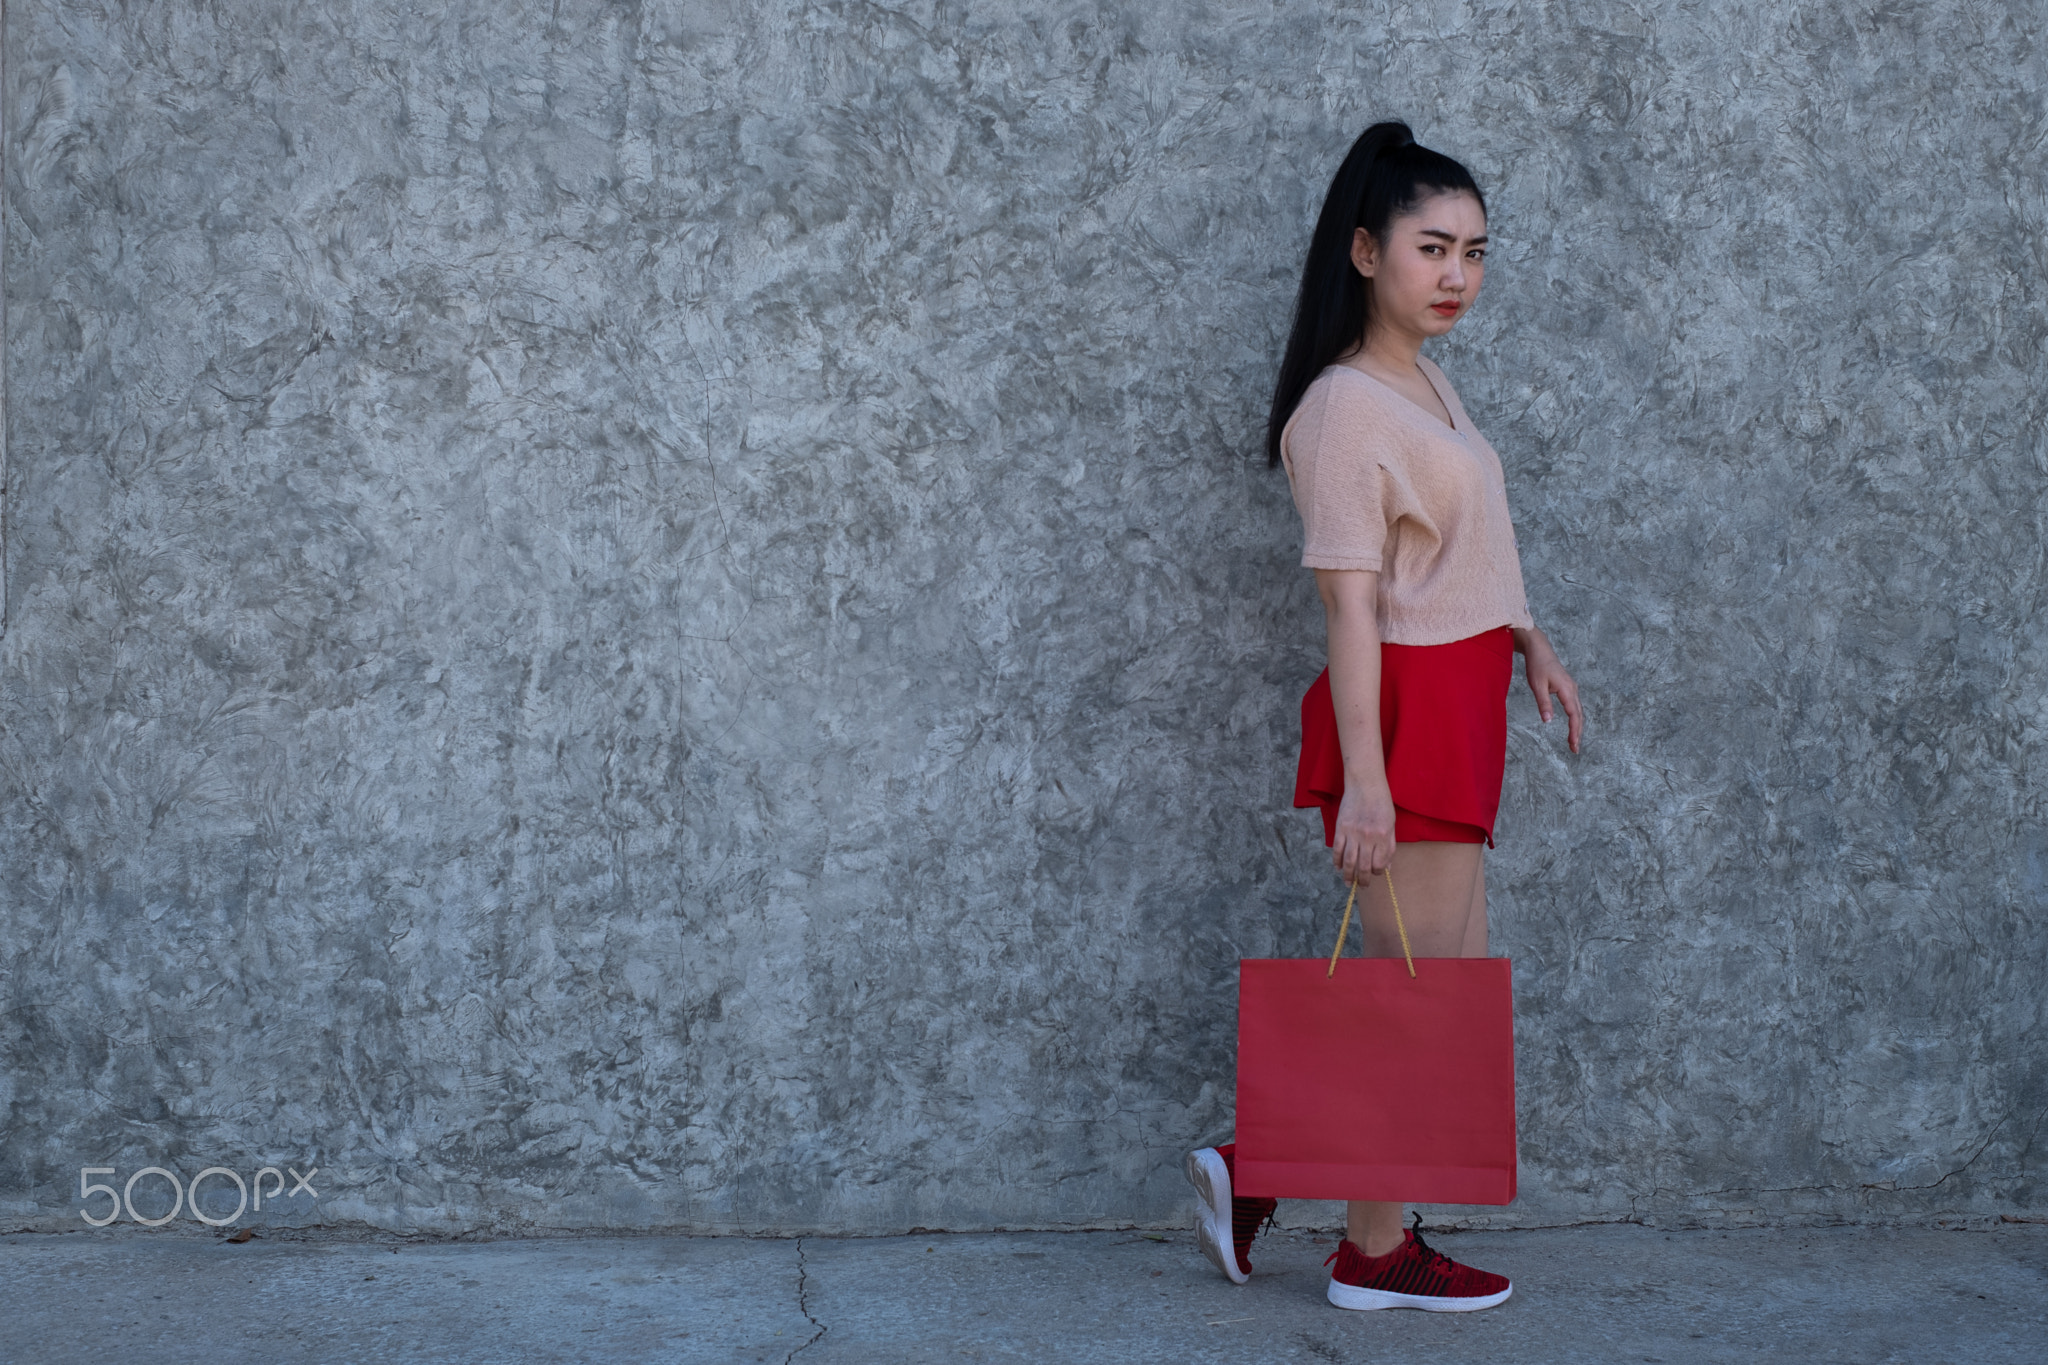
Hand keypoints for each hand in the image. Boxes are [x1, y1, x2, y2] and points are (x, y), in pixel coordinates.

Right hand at [1331, 779, 1396, 884]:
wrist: (1365, 784)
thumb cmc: (1381, 803)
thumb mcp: (1391, 824)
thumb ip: (1389, 846)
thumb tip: (1386, 867)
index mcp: (1383, 836)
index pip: (1379, 863)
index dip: (1378, 872)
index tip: (1375, 873)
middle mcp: (1368, 837)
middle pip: (1364, 866)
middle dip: (1363, 879)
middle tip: (1361, 886)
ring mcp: (1353, 833)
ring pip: (1349, 861)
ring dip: (1348, 875)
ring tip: (1348, 883)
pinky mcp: (1341, 828)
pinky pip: (1337, 849)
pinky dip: (1336, 860)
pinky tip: (1338, 867)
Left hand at [1519, 630, 1583, 752]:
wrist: (1539, 649)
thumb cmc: (1537, 665)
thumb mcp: (1537, 685)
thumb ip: (1543, 703)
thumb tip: (1548, 721)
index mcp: (1566, 689)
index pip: (1574, 715)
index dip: (1574, 731)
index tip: (1573, 744)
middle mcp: (1572, 689)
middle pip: (1579, 715)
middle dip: (1578, 733)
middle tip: (1575, 749)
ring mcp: (1572, 688)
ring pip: (1578, 711)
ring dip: (1577, 726)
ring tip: (1574, 741)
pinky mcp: (1568, 687)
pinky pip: (1575, 705)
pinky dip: (1575, 717)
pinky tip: (1572, 725)